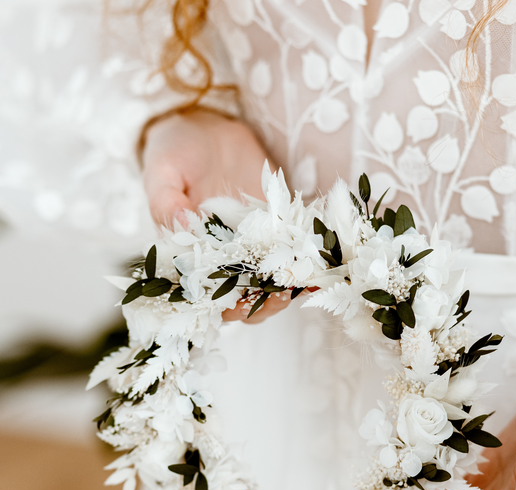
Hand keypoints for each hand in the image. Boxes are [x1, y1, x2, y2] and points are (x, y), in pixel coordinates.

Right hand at [142, 109, 289, 322]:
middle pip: (244, 298)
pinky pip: (294, 249)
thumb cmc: (175, 153)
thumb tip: (181, 223)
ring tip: (305, 279)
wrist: (205, 129)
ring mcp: (254, 246)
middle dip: (264, 302)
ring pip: (272, 281)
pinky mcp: (278, 227)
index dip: (221, 305)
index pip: (205, 296)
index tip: (238, 305)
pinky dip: (310, 256)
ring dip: (290, 285)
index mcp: (190, 258)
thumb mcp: (162, 171)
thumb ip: (164, 200)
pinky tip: (324, 257)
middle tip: (281, 293)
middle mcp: (224, 259)